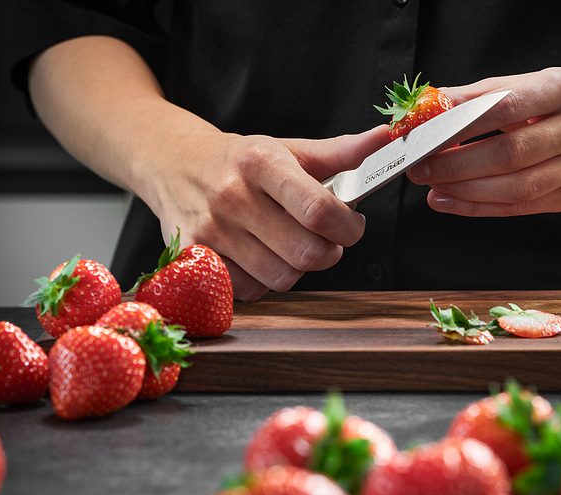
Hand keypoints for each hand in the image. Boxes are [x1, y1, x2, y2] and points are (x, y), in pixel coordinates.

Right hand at [151, 125, 390, 300]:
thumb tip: (386, 137)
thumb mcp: (288, 149)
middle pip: (306, 254)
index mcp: (260, 162)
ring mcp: (210, 230)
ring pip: (281, 278)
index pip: (318, 210)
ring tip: (290, 247)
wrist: (174, 164)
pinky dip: (264, 281)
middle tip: (325, 240)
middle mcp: (232, 196)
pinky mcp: (195, 257)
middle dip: (329, 252)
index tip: (353, 225)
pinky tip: (261, 258)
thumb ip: (340, 151)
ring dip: (297, 269)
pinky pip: (250, 291)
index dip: (349, 227)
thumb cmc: (241, 161)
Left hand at [406, 68, 560, 216]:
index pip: (505, 107)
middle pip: (510, 153)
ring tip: (431, 186)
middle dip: (456, 164)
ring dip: (465, 190)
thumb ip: (478, 96)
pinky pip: (521, 208)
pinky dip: (480, 208)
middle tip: (420, 167)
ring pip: (516, 187)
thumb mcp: (527, 85)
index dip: (461, 124)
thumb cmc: (559, 103)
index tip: (425, 135)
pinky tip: (451, 201)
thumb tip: (429, 107)